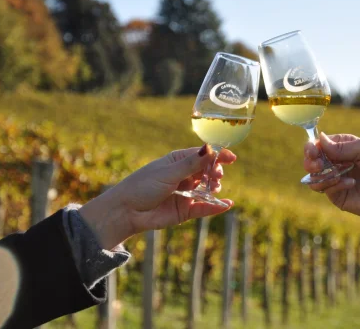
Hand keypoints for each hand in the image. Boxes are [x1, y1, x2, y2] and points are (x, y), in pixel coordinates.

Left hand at [79, 144, 235, 248]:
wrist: (126, 211)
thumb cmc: (143, 186)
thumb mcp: (168, 172)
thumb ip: (191, 163)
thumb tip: (210, 148)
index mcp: (178, 161)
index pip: (202, 155)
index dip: (218, 155)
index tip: (232, 158)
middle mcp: (184, 176)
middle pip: (207, 172)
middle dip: (215, 172)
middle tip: (216, 176)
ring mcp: (186, 194)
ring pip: (207, 189)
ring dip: (214, 188)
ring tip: (213, 188)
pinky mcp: (185, 211)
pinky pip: (204, 208)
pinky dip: (215, 207)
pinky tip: (225, 205)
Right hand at [304, 133, 359, 220]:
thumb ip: (341, 146)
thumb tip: (320, 139)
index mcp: (342, 147)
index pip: (319, 144)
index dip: (311, 147)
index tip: (312, 151)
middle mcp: (336, 163)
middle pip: (311, 161)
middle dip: (311, 162)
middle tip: (318, 165)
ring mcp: (335, 180)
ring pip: (314, 177)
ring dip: (321, 175)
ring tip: (336, 175)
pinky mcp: (337, 195)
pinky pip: (325, 189)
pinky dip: (335, 185)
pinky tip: (351, 183)